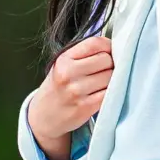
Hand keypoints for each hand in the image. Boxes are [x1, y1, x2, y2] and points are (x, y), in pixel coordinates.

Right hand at [28, 35, 113, 159]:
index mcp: (64, 59)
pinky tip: (104, 93)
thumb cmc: (59, 88)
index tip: (109, 52)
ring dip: (113, 79)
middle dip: (111, 64)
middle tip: (105, 71)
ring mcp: (77, 91)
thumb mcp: (63, 66)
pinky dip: (112, 92)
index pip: (96, 43)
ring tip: (102, 83)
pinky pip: (110, 93)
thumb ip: (85, 55)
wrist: (43, 117)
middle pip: (107, 59)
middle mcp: (68, 73)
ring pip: (111, 76)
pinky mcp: (86, 106)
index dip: (108, 46)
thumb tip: (116, 48)